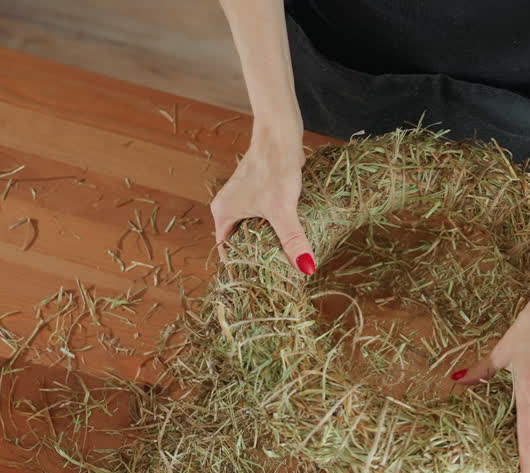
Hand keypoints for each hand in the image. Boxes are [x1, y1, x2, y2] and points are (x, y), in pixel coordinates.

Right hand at [210, 126, 314, 273]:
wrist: (280, 133)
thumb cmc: (275, 168)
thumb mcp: (283, 209)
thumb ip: (293, 240)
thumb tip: (306, 268)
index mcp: (223, 214)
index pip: (227, 251)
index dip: (241, 268)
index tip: (258, 283)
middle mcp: (230, 207)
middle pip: (242, 242)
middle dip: (257, 258)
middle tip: (276, 277)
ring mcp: (244, 199)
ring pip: (255, 229)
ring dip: (269, 243)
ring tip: (286, 262)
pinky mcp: (261, 191)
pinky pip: (265, 217)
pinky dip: (276, 228)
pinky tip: (293, 237)